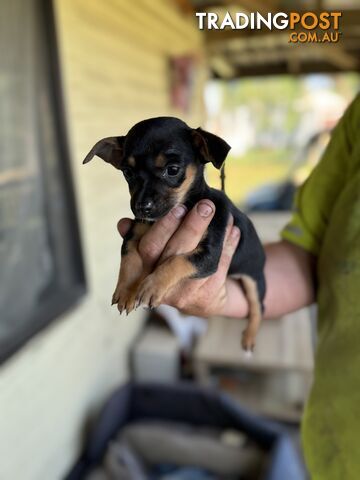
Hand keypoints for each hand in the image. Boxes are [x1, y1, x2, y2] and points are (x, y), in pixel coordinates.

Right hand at [117, 200, 244, 317]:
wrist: (200, 300)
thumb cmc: (170, 267)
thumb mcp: (153, 254)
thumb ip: (139, 237)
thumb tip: (124, 223)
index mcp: (140, 273)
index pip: (145, 249)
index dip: (162, 228)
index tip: (178, 208)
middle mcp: (158, 288)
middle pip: (173, 254)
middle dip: (191, 227)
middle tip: (205, 206)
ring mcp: (183, 295)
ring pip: (198, 261)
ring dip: (213, 235)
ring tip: (224, 215)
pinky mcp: (205, 298)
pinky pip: (218, 269)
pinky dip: (227, 248)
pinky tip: (233, 231)